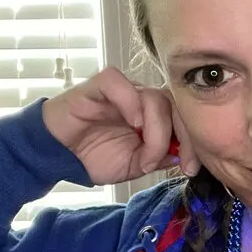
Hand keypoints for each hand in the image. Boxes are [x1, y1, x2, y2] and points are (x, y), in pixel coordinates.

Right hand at [41, 67, 200, 185]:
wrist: (59, 157)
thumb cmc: (94, 157)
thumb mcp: (136, 165)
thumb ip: (161, 157)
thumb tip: (186, 155)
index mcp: (152, 116)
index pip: (184, 116)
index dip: (193, 140)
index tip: (192, 168)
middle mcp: (140, 99)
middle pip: (175, 104)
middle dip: (184, 136)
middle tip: (181, 162)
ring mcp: (121, 92)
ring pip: (153, 97)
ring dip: (156, 131)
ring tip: (144, 157)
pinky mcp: (97, 87)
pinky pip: (118, 82)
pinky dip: (130, 102)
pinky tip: (133, 125)